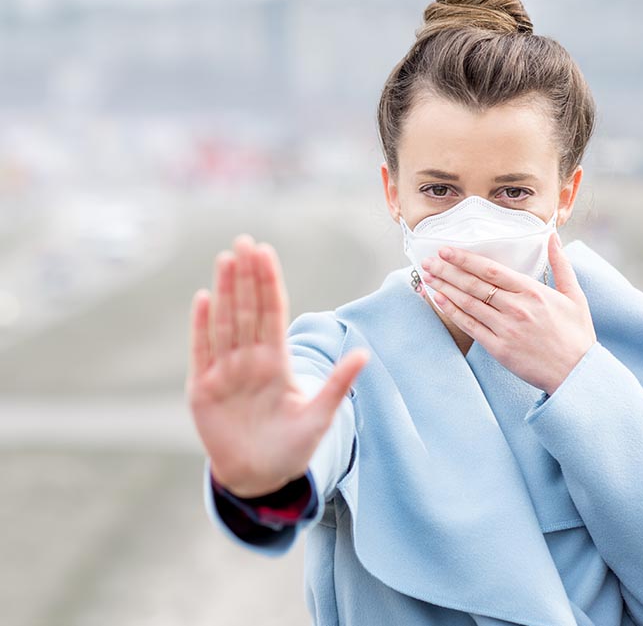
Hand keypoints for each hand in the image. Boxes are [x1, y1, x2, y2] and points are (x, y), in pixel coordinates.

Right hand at [186, 235, 368, 497]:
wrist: (260, 477)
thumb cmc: (292, 446)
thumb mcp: (319, 415)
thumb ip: (337, 384)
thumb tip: (364, 353)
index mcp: (277, 361)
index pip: (273, 313)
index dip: (269, 283)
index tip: (266, 252)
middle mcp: (250, 360)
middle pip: (248, 310)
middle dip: (247, 276)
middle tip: (244, 241)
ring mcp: (225, 372)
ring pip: (225, 323)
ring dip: (226, 292)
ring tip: (226, 259)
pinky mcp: (203, 389)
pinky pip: (201, 351)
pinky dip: (201, 326)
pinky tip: (203, 299)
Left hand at [420, 233, 595, 394]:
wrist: (577, 374)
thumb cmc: (576, 335)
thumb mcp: (574, 296)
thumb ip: (560, 264)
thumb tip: (552, 236)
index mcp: (533, 292)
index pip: (491, 270)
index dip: (466, 259)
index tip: (447, 250)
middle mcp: (516, 308)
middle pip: (474, 284)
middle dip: (448, 270)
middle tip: (428, 260)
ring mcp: (505, 329)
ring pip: (468, 303)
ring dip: (444, 288)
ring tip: (428, 276)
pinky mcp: (499, 348)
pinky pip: (470, 326)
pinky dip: (452, 311)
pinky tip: (439, 300)